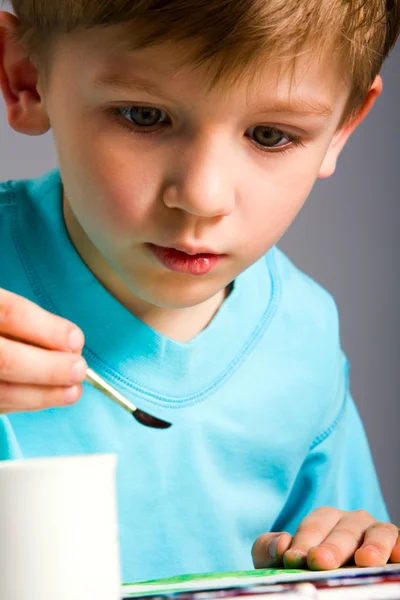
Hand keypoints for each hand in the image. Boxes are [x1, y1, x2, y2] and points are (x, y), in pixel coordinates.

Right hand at [0, 289, 86, 412]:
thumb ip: (16, 317)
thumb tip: (67, 342)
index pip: (9, 313)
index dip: (46, 329)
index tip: (76, 340)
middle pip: (4, 359)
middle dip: (47, 368)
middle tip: (78, 369)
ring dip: (39, 395)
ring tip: (70, 391)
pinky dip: (18, 403)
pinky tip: (41, 398)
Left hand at [252, 506, 399, 569]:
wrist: (335, 579)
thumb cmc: (308, 568)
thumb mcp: (286, 560)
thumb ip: (269, 550)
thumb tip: (280, 544)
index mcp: (324, 520)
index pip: (313, 527)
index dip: (303, 542)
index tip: (292, 559)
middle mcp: (352, 521)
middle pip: (343, 529)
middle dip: (331, 546)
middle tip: (319, 561)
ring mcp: (376, 532)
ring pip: (377, 532)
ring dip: (372, 545)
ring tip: (365, 561)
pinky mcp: (396, 545)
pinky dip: (399, 546)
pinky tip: (397, 558)